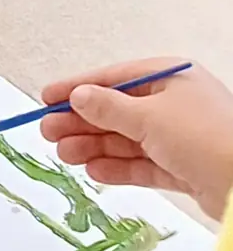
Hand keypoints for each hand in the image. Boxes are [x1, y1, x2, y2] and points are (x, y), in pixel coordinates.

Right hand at [39, 60, 232, 220]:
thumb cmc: (205, 138)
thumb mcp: (149, 117)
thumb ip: (108, 107)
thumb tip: (78, 96)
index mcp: (170, 78)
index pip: (115, 79)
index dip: (78, 88)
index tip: (46, 98)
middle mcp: (174, 104)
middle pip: (117, 111)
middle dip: (81, 122)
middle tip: (48, 132)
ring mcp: (179, 137)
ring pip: (126, 140)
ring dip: (93, 147)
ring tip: (65, 156)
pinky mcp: (183, 168)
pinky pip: (141, 164)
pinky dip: (117, 167)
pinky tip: (93, 171)